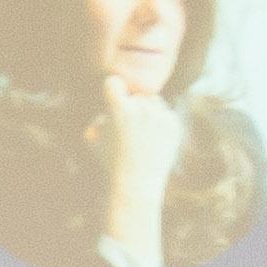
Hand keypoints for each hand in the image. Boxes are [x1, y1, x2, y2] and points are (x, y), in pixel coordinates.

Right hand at [94, 82, 187, 249]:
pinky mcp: (175, 124)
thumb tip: (109, 105)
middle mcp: (142, 108)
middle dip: (132, 106)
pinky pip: (166, 114)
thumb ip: (99, 116)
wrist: (136, 184)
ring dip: (147, 112)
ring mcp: (161, 115)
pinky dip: (159, 125)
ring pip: (153, 102)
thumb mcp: (92, 138)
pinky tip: (151, 142)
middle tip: (126, 127)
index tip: (112, 97)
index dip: (111, 89)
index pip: (114, 82)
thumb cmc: (109, 162)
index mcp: (119, 110)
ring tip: (139, 135)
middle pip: (137, 95)